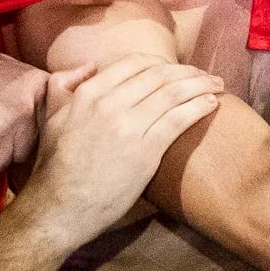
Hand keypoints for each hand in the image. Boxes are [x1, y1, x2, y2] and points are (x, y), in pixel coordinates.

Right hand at [23, 55, 224, 242]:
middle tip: (206, 75)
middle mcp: (109, 103)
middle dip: (188, 71)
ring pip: (173, 93)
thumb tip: (89, 66)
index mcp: (89, 93)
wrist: (59, 208)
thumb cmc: (56, 167)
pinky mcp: (145, 151)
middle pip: (159, 75)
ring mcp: (128, 126)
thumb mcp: (51, 117)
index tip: (176, 69)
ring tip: (218, 85)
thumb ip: (64, 86)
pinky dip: (198, 107)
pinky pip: (178, 119)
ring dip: (201, 84)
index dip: (161, 63)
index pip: (135, 63)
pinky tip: (211, 104)